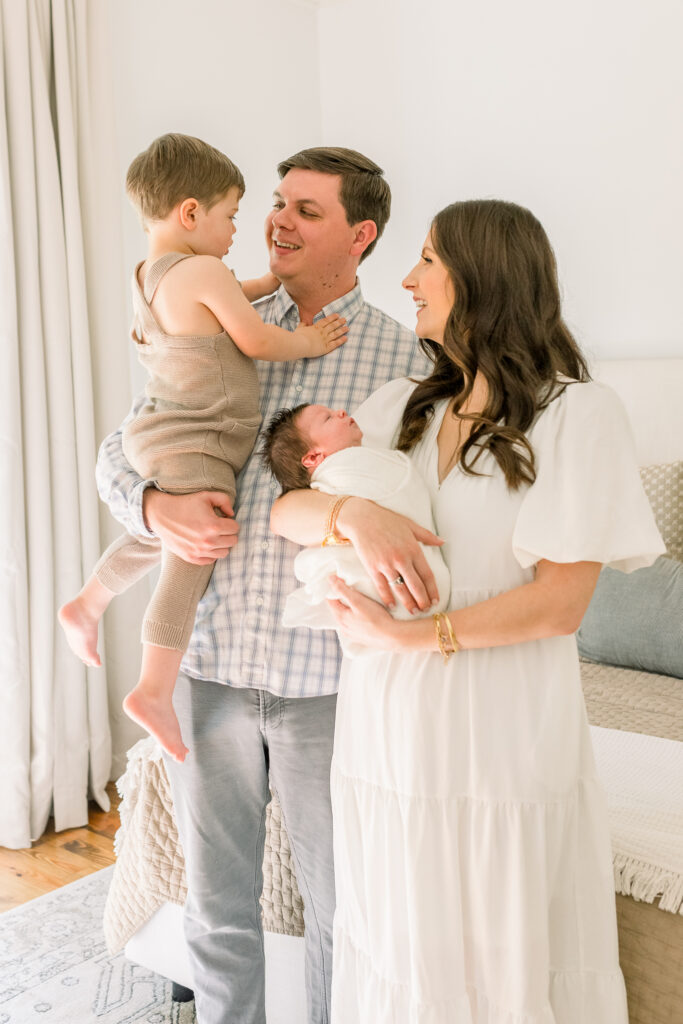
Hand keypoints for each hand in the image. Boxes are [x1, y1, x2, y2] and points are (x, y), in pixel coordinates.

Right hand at [143, 490, 238, 563]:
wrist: (162, 515)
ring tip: (213, 536)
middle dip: (228, 533)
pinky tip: (205, 544)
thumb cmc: (185, 504)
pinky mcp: (191, 557)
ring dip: (221, 544)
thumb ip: (224, 500)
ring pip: (224, 552)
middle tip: (219, 528)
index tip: (223, 519)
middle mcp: (208, 541)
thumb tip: (232, 515)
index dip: (230, 522)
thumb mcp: (206, 496)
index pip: (235, 528)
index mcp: (213, 526)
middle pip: (232, 541)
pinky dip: (211, 553)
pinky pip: (211, 560)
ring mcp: (199, 551)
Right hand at [294, 315, 347, 356]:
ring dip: (342, 330)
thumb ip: (302, 325)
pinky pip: (335, 343)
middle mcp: (322, 332)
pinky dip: (341, 340)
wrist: (300, 344)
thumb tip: (303, 322)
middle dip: (339, 322)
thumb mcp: (299, 329)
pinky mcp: (326, 347)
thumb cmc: (297, 337)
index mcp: (316, 327)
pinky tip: (346, 338)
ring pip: (335, 334)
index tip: (337, 315)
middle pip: (332, 326)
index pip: (326, 321)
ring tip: (347, 328)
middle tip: (345, 319)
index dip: (332, 317)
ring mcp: (325, 339)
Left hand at [327, 576, 402, 649]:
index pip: (330, 599)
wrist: (392, 636)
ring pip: (347, 616)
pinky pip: (355, 624)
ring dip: (350, 607)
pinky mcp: (362, 637)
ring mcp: (352, 634)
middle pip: (338, 608)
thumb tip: (330, 579)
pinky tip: (366, 614)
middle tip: (350, 587)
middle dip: (342, 597)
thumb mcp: (357, 600)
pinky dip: (357, 616)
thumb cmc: (375, 618)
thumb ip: (342, 590)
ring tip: (360, 599)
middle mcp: (344, 628)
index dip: (334, 588)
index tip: (340, 580)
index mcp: (340, 618)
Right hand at [338, 499, 442, 613]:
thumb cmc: (387, 520)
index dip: (432, 590)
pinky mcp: (372, 568)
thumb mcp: (410, 525)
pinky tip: (393, 605)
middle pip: (416, 586)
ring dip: (408, 603)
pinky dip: (388, 598)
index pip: (427, 575)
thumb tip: (442, 541)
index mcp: (413, 549)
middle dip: (422, 601)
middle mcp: (401, 559)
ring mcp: (386, 565)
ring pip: (400, 590)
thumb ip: (427, 536)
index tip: (435, 600)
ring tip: (413, 612)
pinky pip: (382, 587)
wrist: (362, 518)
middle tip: (426, 610)